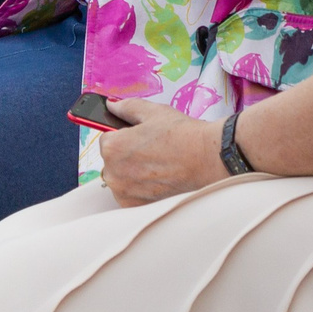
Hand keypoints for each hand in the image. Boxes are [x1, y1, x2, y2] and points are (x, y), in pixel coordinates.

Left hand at [98, 102, 228, 207]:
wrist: (207, 159)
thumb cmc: (181, 135)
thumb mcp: (152, 112)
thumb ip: (125, 107)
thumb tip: (110, 106)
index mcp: (112, 147)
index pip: (104, 139)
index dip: (122, 135)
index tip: (137, 138)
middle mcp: (113, 173)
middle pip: (110, 160)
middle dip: (125, 154)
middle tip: (150, 149)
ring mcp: (124, 192)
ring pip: (119, 177)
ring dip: (131, 171)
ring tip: (155, 163)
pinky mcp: (136, 205)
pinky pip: (129, 193)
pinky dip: (139, 187)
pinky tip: (157, 177)